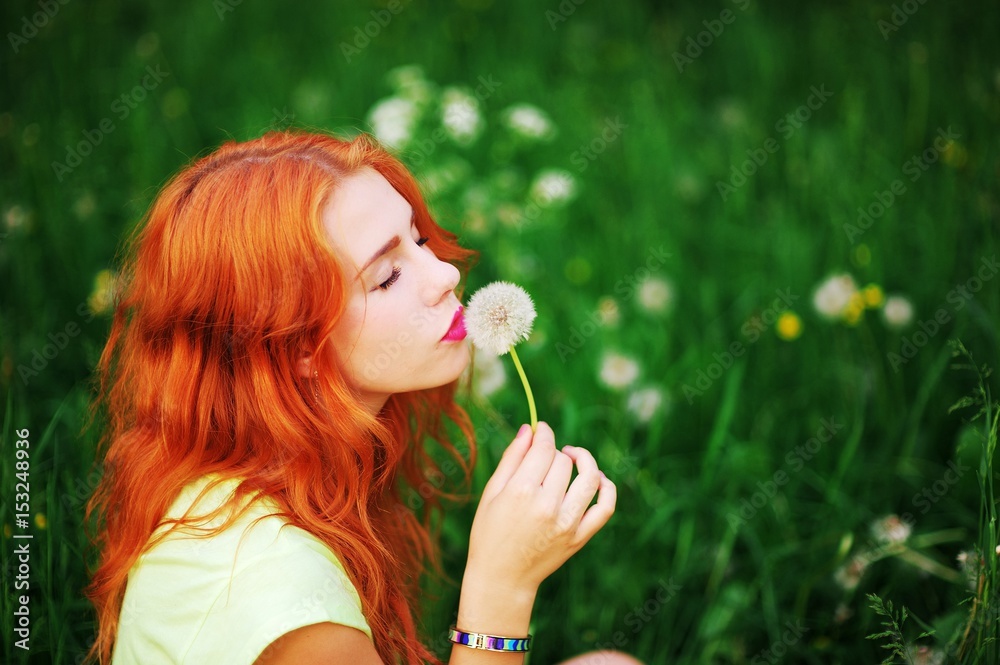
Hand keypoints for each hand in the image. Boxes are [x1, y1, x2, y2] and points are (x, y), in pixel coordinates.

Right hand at [464, 421, 616, 595]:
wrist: (502, 578)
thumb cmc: (490, 533)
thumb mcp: (492, 493)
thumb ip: (512, 458)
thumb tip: (529, 428)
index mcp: (521, 492)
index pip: (544, 448)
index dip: (544, 432)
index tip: (541, 429)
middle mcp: (547, 506)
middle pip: (563, 461)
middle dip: (554, 452)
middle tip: (543, 458)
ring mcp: (567, 523)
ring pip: (589, 477)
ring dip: (585, 460)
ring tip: (573, 458)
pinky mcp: (580, 537)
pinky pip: (605, 506)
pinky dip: (607, 488)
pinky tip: (597, 478)